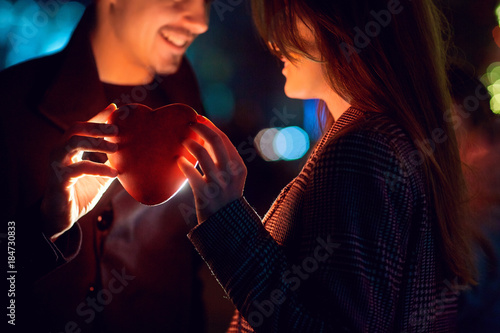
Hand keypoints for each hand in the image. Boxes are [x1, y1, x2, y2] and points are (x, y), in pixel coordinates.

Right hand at [41, 104, 118, 239]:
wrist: (63, 216)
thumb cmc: (81, 192)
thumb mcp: (101, 175)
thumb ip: (112, 162)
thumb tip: (135, 153)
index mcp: (70, 148)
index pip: (83, 127)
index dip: (98, 117)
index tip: (115, 108)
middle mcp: (60, 152)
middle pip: (75, 129)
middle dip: (96, 126)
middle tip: (116, 130)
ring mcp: (57, 164)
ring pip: (73, 143)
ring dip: (96, 142)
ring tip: (115, 148)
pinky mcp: (59, 179)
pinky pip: (79, 168)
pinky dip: (98, 168)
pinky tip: (114, 173)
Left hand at [178, 116, 246, 223]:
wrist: (226, 225)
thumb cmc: (225, 196)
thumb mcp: (232, 177)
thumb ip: (223, 159)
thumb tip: (205, 136)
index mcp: (238, 166)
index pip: (223, 139)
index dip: (209, 126)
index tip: (198, 119)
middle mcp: (230, 173)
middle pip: (215, 141)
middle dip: (200, 128)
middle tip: (188, 123)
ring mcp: (218, 184)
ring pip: (202, 155)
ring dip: (190, 144)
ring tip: (182, 141)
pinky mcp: (205, 195)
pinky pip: (191, 174)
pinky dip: (183, 165)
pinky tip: (178, 161)